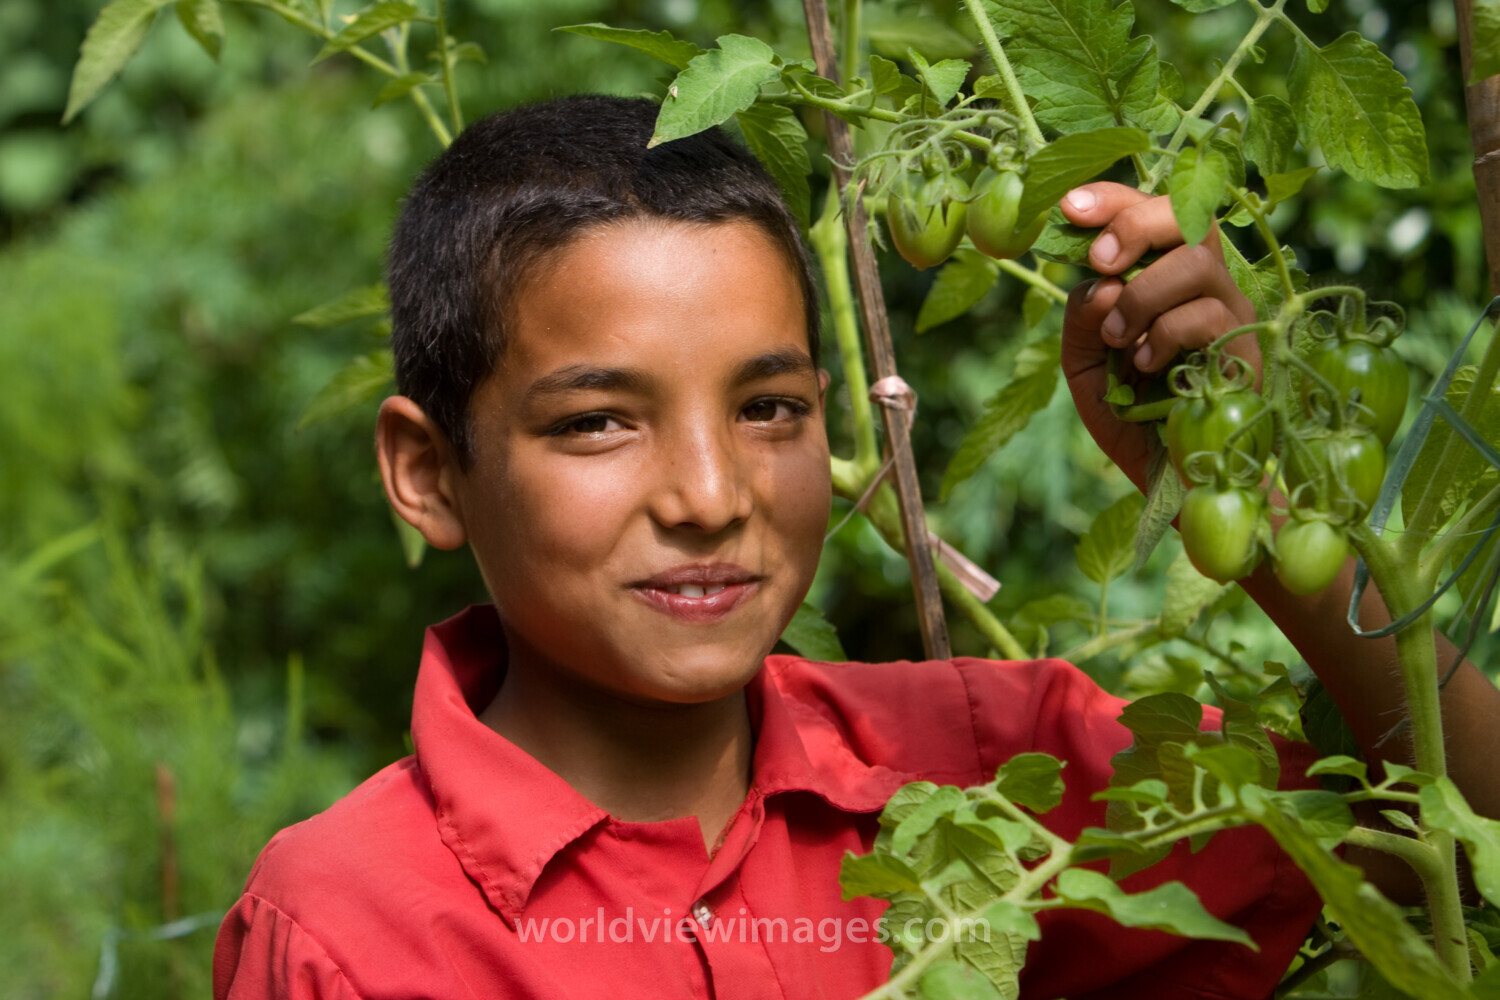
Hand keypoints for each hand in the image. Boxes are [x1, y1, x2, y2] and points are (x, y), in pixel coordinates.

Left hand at [1059, 182, 1257, 489]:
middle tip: (1103, 260)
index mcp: (1167, 280)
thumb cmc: (1133, 421)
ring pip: (1197, 261)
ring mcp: (1234, 315)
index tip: (1068, 206)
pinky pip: (1206, 316)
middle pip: (1189, 216)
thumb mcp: (1087, 367)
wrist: (1174, 482)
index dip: (1114, 198)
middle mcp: (1207, 287)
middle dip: (1137, 224)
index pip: (1152, 213)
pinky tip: (1145, 368)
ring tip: (1118, 338)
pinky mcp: (1248, 351)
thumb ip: (1081, 322)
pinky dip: (1162, 335)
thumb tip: (1101, 283)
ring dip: (1143, 294)